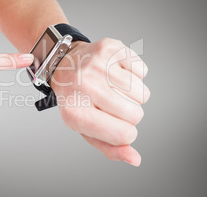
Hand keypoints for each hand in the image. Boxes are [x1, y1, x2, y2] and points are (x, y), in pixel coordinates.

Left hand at [51, 38, 149, 165]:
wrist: (63, 64)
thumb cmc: (77, 99)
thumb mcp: (85, 127)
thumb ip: (109, 148)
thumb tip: (135, 159)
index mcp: (75, 112)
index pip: (123, 134)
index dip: (126, 133)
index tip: (115, 124)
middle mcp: (84, 86)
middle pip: (136, 114)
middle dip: (129, 113)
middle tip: (110, 103)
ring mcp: (97, 65)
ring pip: (142, 93)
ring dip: (132, 94)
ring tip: (111, 87)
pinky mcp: (110, 48)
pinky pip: (143, 71)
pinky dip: (134, 74)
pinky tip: (115, 72)